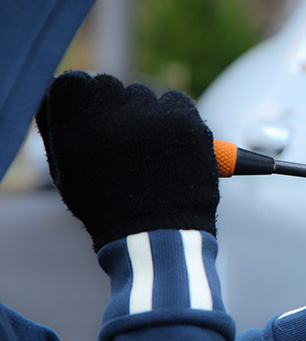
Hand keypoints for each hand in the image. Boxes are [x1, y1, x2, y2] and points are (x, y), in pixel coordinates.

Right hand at [36, 71, 218, 250]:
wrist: (159, 237)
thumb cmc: (110, 209)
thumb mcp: (70, 173)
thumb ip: (65, 129)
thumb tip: (71, 94)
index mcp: (76, 129)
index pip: (72, 82)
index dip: (84, 98)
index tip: (95, 114)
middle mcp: (113, 117)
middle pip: (110, 86)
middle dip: (116, 108)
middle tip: (128, 143)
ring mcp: (152, 118)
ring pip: (146, 95)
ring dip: (147, 115)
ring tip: (154, 155)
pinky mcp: (185, 121)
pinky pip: (177, 101)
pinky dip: (177, 118)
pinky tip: (174, 148)